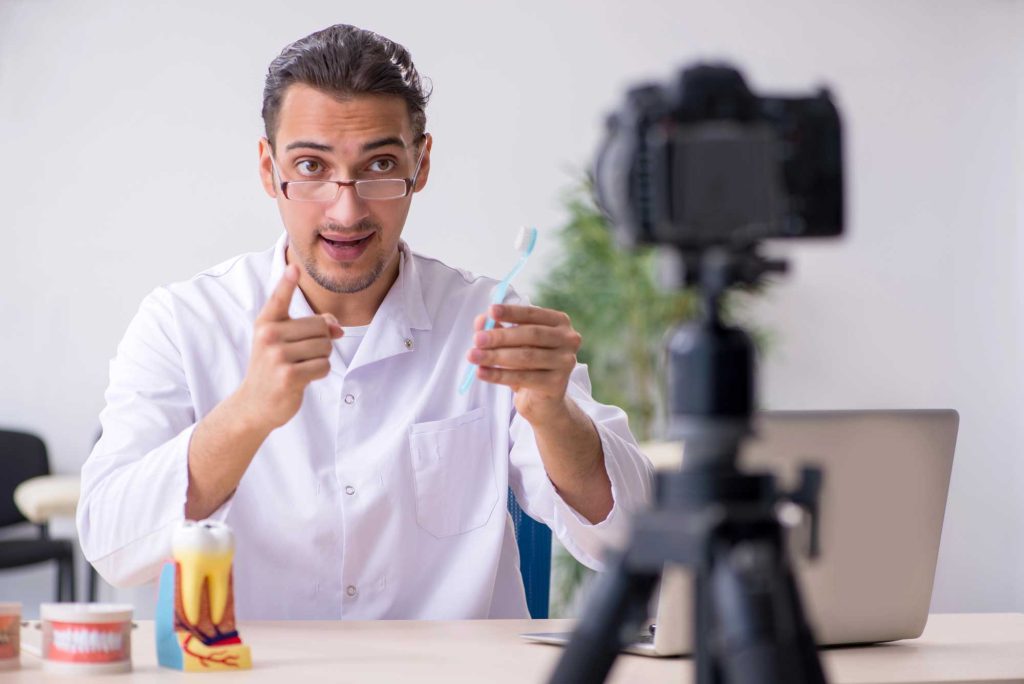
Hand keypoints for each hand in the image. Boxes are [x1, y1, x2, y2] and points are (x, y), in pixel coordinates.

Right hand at [235, 264, 342, 430]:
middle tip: (301, 356)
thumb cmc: (275, 367)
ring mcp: (277, 355)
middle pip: (320, 326)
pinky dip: (320, 373)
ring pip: (324, 347)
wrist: (255, 403)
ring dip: (320, 359)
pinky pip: (323, 366)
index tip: (293, 268)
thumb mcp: (285, 342)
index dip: (288, 283)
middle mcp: (268, 335)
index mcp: (266, 322)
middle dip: (321, 342)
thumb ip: (311, 327)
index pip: (279, 298)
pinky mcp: (288, 375)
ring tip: (300, 367)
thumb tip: (337, 328)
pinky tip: (302, 379)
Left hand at [467, 304, 581, 424]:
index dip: (511, 312)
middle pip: (531, 334)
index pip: (533, 314)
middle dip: (500, 336)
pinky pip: (523, 377)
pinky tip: (481, 372)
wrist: (543, 402)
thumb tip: (481, 320)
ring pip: (526, 356)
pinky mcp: (557, 383)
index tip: (490, 311)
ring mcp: (565, 362)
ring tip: (473, 356)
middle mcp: (568, 339)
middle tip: (477, 339)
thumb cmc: (529, 366)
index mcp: (559, 322)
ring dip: (496, 356)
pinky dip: (499, 375)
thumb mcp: (513, 344)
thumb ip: (498, 329)